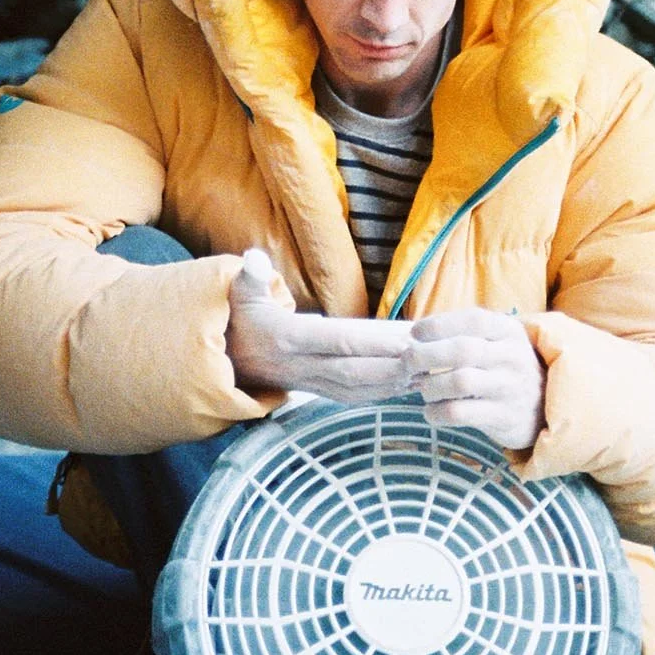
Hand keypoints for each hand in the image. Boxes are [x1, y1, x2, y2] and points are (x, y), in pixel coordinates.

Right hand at [226, 249, 414, 402]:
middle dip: (393, 368)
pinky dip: (383, 394)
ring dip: (394, 384)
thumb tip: (254, 258)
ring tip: (431, 375)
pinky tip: (409, 387)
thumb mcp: (238, 293)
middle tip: (431, 360)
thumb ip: (250, 276)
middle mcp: (300, 365)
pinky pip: (353, 397)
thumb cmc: (237, 319)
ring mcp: (309, 382)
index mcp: (287, 338)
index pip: (336, 340)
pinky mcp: (317, 391)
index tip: (406, 339)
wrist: (223, 360)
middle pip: (353, 372)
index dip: (373, 342)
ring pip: (357, 389)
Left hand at [408, 308, 546, 451]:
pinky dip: (436, 413)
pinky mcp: (504, 417)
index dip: (439, 325)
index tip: (415, 333)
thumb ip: (466, 334)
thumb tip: (416, 337)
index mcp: (509, 331)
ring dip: (430, 386)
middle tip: (407, 362)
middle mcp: (512, 357)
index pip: (473, 320)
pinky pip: (460, 413)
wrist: (544, 407)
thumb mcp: (498, 342)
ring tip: (424, 390)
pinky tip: (431, 412)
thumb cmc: (505, 368)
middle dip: (425, 355)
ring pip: (459, 382)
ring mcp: (510, 388)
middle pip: (462, 350)